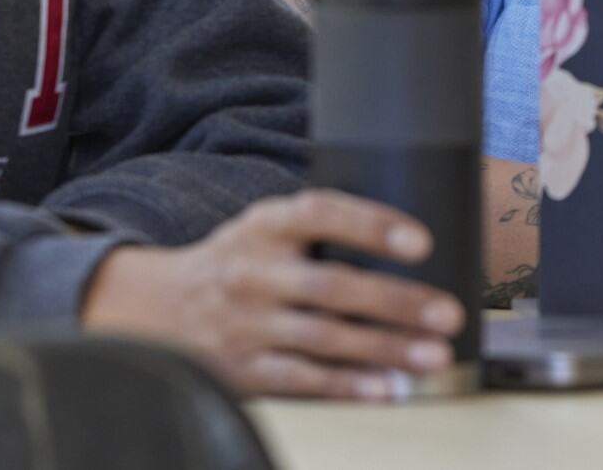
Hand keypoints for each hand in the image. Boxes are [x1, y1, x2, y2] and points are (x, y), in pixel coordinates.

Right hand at [81, 189, 464, 400]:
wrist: (153, 309)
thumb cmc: (236, 262)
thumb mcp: (264, 228)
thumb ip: (320, 228)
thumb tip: (409, 239)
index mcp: (264, 226)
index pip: (321, 213)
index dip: (371, 224)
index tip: (422, 241)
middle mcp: (253, 273)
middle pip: (332, 285)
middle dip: (396, 301)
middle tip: (450, 313)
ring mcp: (246, 325)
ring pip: (324, 338)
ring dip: (384, 349)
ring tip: (433, 356)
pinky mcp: (243, 371)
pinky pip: (302, 380)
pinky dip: (347, 386)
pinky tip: (386, 389)